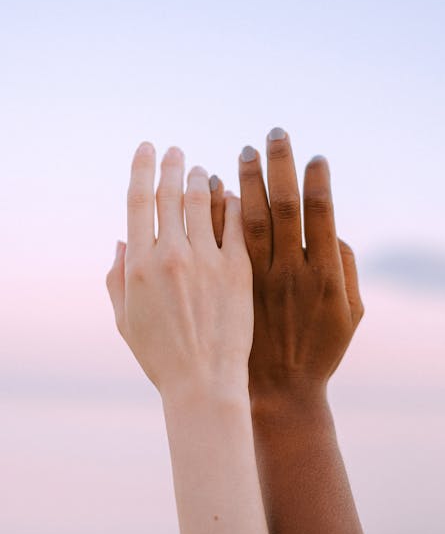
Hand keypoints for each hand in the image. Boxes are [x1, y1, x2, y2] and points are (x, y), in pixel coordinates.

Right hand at [106, 142, 251, 403]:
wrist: (204, 383)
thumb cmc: (161, 356)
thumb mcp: (125, 320)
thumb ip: (116, 278)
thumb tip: (120, 240)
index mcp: (139, 266)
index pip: (138, 201)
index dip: (142, 169)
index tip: (147, 149)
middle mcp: (172, 255)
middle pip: (171, 194)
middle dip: (173, 165)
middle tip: (177, 152)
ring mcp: (207, 261)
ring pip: (204, 202)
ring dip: (201, 178)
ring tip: (202, 170)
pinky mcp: (238, 270)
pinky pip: (236, 224)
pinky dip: (232, 203)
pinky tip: (232, 195)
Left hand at [213, 128, 363, 401]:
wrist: (278, 390)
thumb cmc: (319, 349)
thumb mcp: (350, 312)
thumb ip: (346, 266)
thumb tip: (332, 228)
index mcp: (323, 274)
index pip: (318, 213)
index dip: (316, 179)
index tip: (312, 154)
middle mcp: (288, 272)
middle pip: (282, 207)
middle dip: (278, 166)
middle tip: (273, 134)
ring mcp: (254, 282)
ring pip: (246, 221)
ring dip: (244, 183)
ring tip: (241, 154)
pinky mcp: (228, 291)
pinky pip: (219, 245)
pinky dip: (217, 214)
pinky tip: (215, 188)